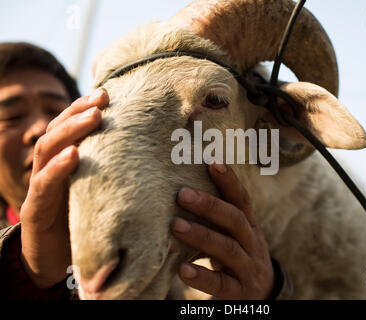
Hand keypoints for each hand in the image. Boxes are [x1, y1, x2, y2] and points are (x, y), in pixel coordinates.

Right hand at [20, 88, 108, 288]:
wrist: (55, 262)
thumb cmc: (84, 223)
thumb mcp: (101, 194)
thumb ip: (115, 174)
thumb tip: (153, 157)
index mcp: (64, 163)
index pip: (69, 127)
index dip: (84, 108)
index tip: (107, 93)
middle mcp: (49, 169)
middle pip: (58, 130)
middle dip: (79, 111)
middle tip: (103, 98)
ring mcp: (40, 188)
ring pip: (47, 149)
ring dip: (71, 130)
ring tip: (94, 117)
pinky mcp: (36, 211)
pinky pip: (43, 185)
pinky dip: (57, 168)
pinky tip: (73, 155)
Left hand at [172, 163, 274, 298]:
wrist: (263, 295)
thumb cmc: (240, 256)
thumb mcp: (236, 235)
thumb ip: (219, 217)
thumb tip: (184, 187)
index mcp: (249, 226)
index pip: (242, 200)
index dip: (229, 181)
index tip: (212, 162)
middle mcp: (252, 244)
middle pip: (235, 220)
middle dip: (210, 205)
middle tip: (182, 194)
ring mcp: (248, 268)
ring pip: (229, 249)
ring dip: (202, 236)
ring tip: (176, 225)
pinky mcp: (241, 292)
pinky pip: (222, 284)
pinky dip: (202, 276)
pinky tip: (182, 270)